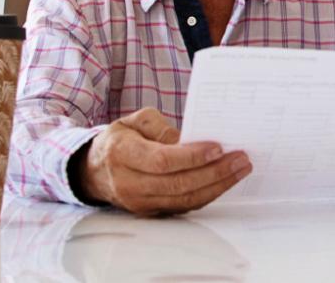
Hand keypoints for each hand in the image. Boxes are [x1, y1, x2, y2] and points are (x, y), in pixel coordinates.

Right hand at [76, 107, 251, 214]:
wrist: (94, 171)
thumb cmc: (119, 141)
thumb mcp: (134, 121)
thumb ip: (159, 127)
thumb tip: (187, 140)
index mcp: (122, 154)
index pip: (162, 161)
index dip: (192, 157)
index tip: (218, 148)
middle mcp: (129, 183)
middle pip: (178, 184)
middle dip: (214, 172)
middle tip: (240, 159)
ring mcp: (139, 203)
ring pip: (184, 199)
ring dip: (217, 186)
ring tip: (239, 170)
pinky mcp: (150, 212)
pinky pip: (183, 206)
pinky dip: (207, 195)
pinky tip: (224, 181)